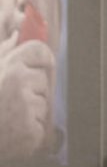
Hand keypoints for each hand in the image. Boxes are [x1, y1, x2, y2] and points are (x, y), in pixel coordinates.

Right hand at [0, 39, 55, 159]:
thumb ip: (4, 53)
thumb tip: (19, 35)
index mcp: (10, 67)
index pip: (40, 51)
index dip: (41, 57)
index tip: (40, 63)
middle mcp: (20, 84)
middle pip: (42, 79)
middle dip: (29, 88)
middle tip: (7, 98)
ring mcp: (27, 108)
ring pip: (42, 103)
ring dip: (28, 110)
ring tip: (5, 115)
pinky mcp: (31, 132)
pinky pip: (40, 125)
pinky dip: (28, 129)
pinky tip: (10, 130)